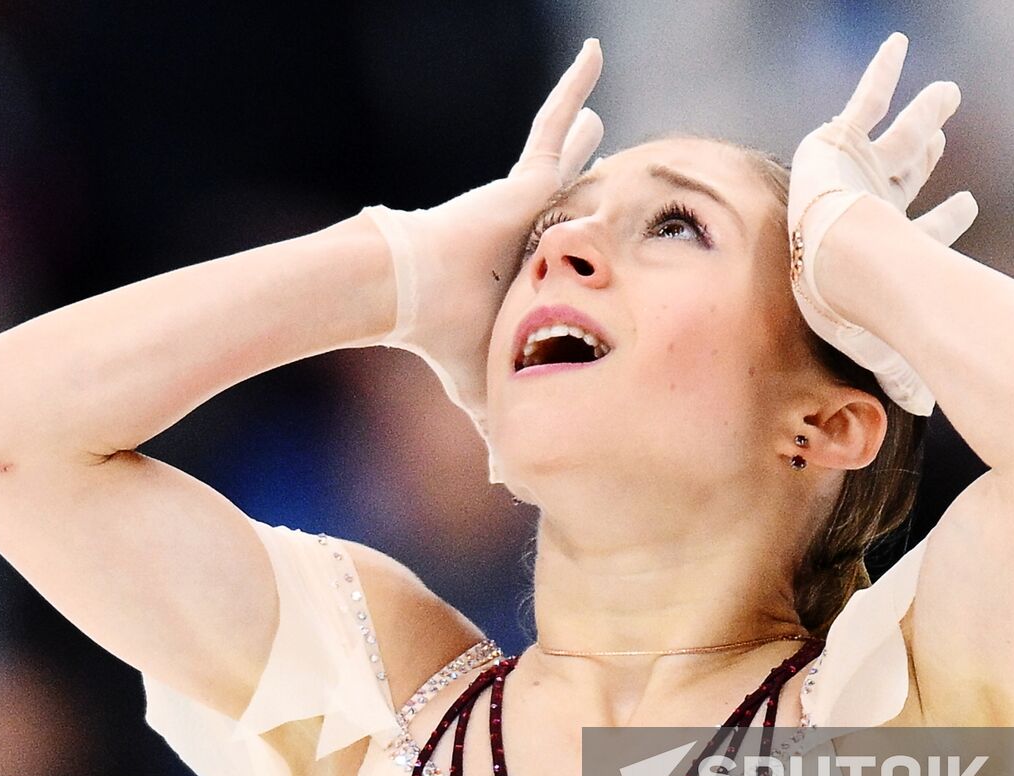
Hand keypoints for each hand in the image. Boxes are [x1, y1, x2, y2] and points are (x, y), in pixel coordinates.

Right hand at [361, 39, 604, 468]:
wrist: (407, 294)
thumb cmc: (439, 338)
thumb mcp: (485, 382)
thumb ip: (500, 422)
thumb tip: (506, 485)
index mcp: (520, 268)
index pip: (557, 251)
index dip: (573, 243)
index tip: (589, 238)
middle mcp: (525, 227)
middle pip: (566, 198)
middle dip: (584, 180)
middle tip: (606, 158)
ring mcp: (525, 197)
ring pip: (562, 154)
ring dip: (578, 130)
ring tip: (602, 107)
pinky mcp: (524, 177)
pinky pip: (553, 123)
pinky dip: (573, 88)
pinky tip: (595, 52)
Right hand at [787, 32, 975, 415]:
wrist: (831, 260)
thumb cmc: (853, 303)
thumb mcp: (888, 338)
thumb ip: (907, 368)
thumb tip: (930, 416)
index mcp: (883, 246)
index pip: (919, 230)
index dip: (944, 222)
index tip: (969, 209)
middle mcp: (871, 206)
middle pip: (908, 178)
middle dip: (927, 160)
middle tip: (948, 139)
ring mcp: (856, 174)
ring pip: (898, 138)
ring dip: (923, 117)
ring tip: (950, 96)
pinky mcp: (839, 145)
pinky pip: (863, 101)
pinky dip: (881, 74)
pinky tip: (901, 47)